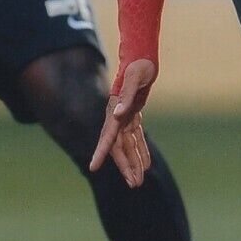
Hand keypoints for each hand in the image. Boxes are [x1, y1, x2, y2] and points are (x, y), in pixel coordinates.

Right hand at [89, 58, 155, 186]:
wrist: (141, 56)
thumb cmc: (138, 66)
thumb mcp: (134, 78)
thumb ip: (126, 96)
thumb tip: (118, 114)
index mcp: (114, 111)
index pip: (107, 136)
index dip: (101, 152)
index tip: (93, 167)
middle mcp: (117, 117)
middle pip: (119, 146)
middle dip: (126, 166)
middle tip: (134, 184)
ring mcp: (125, 117)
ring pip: (128, 145)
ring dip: (134, 162)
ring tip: (139, 181)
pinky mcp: (133, 114)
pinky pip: (137, 137)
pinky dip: (142, 150)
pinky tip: (147, 164)